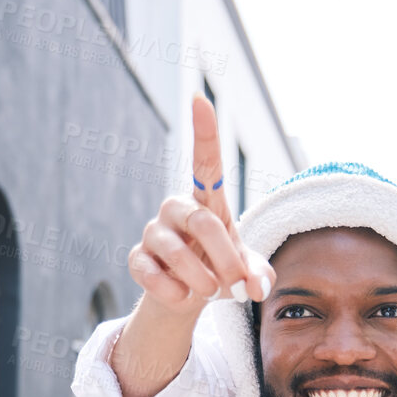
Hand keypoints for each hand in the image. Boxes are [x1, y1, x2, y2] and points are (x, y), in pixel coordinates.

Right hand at [126, 95, 274, 312]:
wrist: (189, 296)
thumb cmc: (222, 270)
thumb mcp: (249, 272)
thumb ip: (259, 275)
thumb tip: (256, 286)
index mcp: (207, 203)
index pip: (205, 163)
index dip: (204, 133)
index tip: (201, 100)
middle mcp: (177, 210)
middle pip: (202, 223)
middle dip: (226, 258)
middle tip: (239, 286)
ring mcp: (154, 232)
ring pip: (176, 251)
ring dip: (200, 279)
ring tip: (212, 293)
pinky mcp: (137, 258)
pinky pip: (150, 272)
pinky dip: (172, 291)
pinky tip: (183, 297)